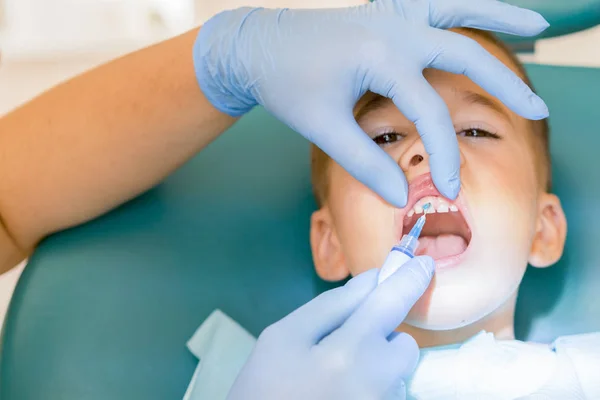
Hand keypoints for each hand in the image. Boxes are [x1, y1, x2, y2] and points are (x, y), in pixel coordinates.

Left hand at [193, 0, 548, 206]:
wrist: (258, 48)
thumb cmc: (288, 86)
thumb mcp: (323, 129)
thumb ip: (365, 163)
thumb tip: (400, 196)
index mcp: (381, 54)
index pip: (430, 110)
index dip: (444, 153)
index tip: (450, 188)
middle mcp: (395, 26)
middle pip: (464, 53)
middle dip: (503, 84)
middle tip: (538, 110)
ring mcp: (392, 12)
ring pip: (458, 8)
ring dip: (498, 16)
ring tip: (538, 27)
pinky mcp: (385, 11)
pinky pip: (435, 2)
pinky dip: (464, 4)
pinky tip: (481, 11)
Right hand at [227, 256, 434, 399]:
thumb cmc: (262, 388)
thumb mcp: (283, 337)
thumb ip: (331, 305)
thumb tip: (373, 279)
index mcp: (347, 353)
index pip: (389, 304)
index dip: (409, 280)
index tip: (423, 263)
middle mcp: (376, 383)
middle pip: (404, 345)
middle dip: (383, 339)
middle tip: (345, 350)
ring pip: (396, 372)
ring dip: (378, 368)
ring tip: (336, 380)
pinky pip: (390, 393)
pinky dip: (373, 388)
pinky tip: (342, 393)